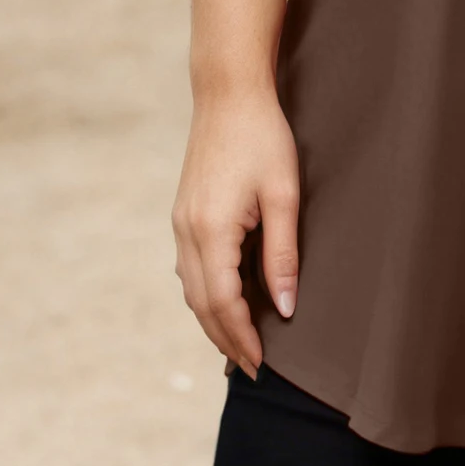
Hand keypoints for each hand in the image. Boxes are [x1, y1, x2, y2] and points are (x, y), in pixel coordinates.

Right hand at [172, 86, 299, 377]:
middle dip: (225, 339)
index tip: (260, 364)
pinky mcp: (183, 215)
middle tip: (250, 369)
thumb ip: (283, 254)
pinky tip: (224, 302)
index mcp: (211, 231)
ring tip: (239, 345)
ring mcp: (180, 224)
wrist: (228, 95)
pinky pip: (190, 269)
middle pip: (201, 304)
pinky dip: (206, 295)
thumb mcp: (284, 195)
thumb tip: (284, 307)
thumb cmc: (264, 139)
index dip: (241, 337)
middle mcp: (186, 233)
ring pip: (191, 290)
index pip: (223, 303)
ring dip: (213, 320)